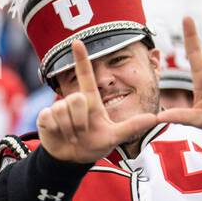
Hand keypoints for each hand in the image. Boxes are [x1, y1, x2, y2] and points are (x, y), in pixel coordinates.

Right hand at [37, 38, 158, 163]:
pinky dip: (59, 131)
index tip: (77, 42)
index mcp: (90, 100)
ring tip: (72, 135)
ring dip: (70, 129)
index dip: (81, 59)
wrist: (73, 158)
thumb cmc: (95, 143)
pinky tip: (60, 135)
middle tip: (82, 133)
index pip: (86, 75)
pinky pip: (51, 119)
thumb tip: (155, 118)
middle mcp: (74, 100)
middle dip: (81, 121)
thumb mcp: (115, 136)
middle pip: (77, 99)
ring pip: (64, 111)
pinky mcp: (45, 116)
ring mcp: (59, 107)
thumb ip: (132, 126)